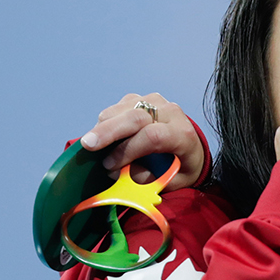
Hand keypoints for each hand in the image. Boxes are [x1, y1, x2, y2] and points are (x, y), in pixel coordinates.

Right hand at [79, 93, 204, 188]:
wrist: (192, 145)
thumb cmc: (182, 167)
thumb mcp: (175, 181)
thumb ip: (148, 180)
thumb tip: (118, 173)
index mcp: (182, 134)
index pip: (152, 136)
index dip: (127, 151)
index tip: (109, 166)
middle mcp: (170, 113)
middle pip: (134, 116)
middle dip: (107, 132)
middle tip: (87, 146)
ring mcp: (155, 102)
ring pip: (121, 110)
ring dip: (103, 128)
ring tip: (95, 146)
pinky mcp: (141, 98)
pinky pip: (117, 108)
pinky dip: (106, 123)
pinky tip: (105, 137)